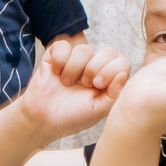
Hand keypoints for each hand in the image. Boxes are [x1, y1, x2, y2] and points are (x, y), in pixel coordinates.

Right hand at [16, 37, 130, 137]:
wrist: (43, 120)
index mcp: (107, 80)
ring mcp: (75, 61)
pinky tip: (56, 72)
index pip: (121, 63)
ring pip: (84, 49)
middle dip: (95, 68)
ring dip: (75, 68)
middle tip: (83, 84)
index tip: (98, 85)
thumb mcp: (99, 110)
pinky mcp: (56, 56)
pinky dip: (60, 59)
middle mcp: (93, 68)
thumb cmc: (72, 117)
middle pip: (108, 51)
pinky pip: (63, 45)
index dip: (112, 70)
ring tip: (66, 83)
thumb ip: (114, 93)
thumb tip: (122, 73)